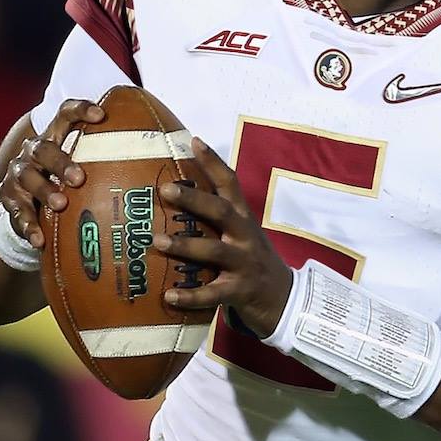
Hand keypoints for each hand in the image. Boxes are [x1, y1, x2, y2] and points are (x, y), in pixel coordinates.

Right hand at [0, 99, 103, 248]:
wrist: (25, 203)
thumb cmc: (68, 181)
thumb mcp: (88, 167)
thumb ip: (116, 161)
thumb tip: (172, 156)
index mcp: (56, 137)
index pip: (65, 114)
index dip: (81, 110)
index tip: (102, 114)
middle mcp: (34, 151)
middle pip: (44, 148)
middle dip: (61, 161)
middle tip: (79, 178)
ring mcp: (19, 174)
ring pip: (26, 176)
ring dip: (44, 190)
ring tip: (60, 204)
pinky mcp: (10, 200)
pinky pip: (16, 212)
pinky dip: (28, 225)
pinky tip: (40, 239)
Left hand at [155, 138, 292, 337]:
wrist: (283, 298)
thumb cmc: (251, 260)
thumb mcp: (242, 233)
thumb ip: (216, 218)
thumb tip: (174, 196)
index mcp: (244, 218)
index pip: (231, 184)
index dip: (214, 163)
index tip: (194, 141)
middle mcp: (245, 236)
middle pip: (222, 212)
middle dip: (194, 199)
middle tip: (165, 189)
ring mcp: (244, 264)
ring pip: (215, 251)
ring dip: (185, 245)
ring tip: (156, 242)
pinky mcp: (240, 291)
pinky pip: (213, 294)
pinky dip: (190, 296)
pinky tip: (168, 296)